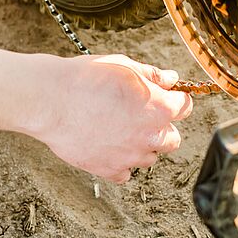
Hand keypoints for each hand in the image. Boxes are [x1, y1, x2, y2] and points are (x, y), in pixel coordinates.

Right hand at [33, 55, 192, 182]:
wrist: (51, 101)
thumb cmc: (86, 78)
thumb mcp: (124, 65)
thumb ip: (153, 75)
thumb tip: (170, 80)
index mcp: (159, 108)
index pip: (185, 107)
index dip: (175, 99)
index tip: (165, 96)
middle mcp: (151, 136)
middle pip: (172, 139)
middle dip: (161, 127)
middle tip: (139, 114)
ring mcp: (131, 157)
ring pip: (149, 157)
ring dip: (140, 145)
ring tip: (117, 128)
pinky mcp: (110, 170)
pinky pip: (125, 172)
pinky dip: (120, 161)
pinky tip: (106, 144)